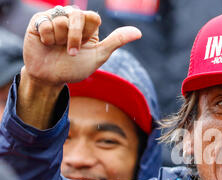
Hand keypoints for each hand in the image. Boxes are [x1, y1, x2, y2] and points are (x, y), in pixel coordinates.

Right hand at [23, 6, 141, 85]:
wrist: (51, 78)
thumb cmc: (75, 68)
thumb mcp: (98, 56)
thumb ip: (117, 41)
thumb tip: (139, 32)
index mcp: (87, 26)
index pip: (93, 17)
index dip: (88, 33)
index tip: (85, 46)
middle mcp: (71, 19)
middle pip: (77, 14)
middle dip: (75, 37)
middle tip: (71, 52)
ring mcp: (55, 19)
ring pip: (60, 19)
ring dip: (60, 40)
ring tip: (56, 48)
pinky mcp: (38, 22)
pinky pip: (45, 23)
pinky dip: (48, 38)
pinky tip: (46, 44)